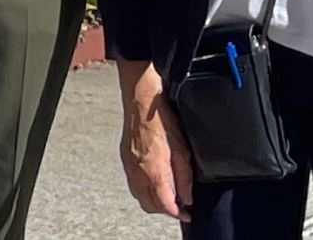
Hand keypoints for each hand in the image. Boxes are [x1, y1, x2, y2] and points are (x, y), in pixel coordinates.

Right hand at [116, 60, 193, 221]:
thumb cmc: (162, 119)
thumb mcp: (182, 149)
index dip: (178, 213)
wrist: (140, 100)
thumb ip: (184, 177)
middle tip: (180, 204)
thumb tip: (187, 197)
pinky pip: (134, 184)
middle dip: (165, 210)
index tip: (187, 213)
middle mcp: (138, 172)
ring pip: (140, 197)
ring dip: (154, 201)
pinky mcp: (125, 159)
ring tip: (169, 193)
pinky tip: (155, 180)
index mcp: (154, 171)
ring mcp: (129, 166)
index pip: (164, 205)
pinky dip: (145, 189)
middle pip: (150, 206)